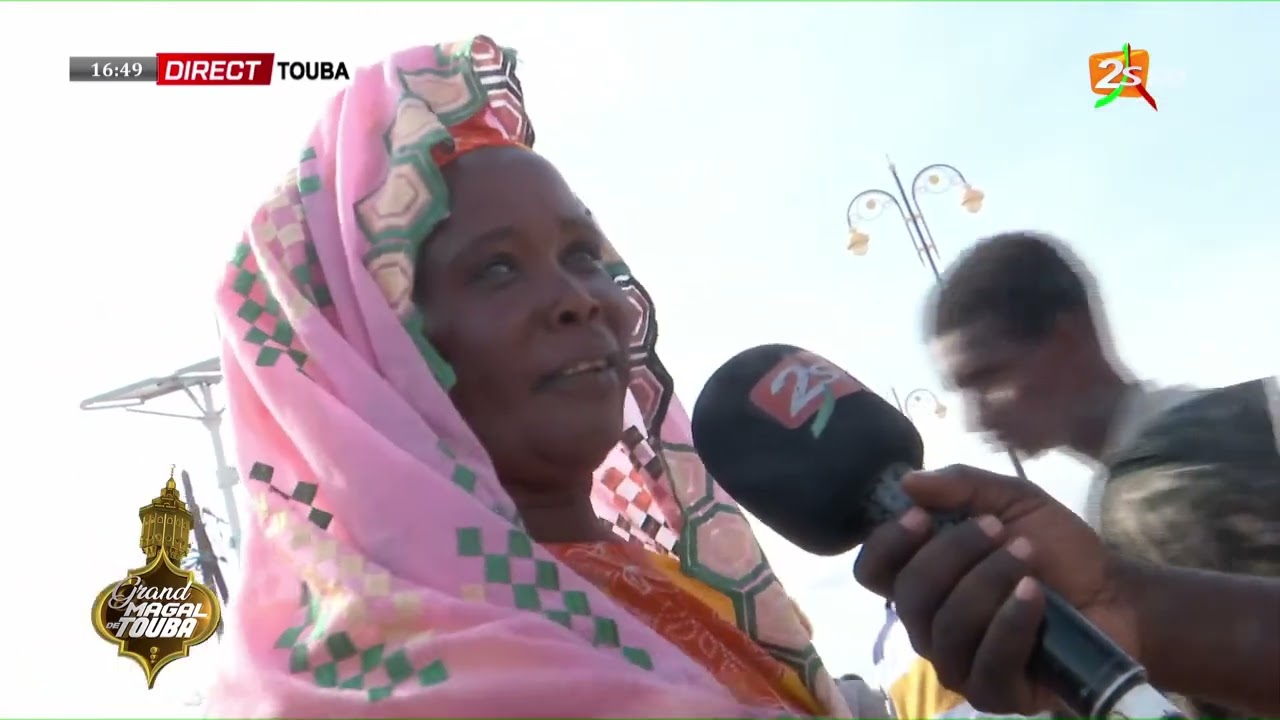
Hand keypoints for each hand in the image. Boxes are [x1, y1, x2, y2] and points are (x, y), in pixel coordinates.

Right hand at [852, 465, 1139, 715]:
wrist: (1116, 595)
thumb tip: (906, 481)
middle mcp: (929, 625)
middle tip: (999, 531)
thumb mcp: (1012, 501)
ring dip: (987, 583)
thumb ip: (961, 486)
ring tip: (1027, 558)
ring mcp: (959, 663)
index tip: (923, 516)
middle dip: (954, 554)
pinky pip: (986, 664)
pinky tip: (1035, 596)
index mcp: (923, 580)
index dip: (888, 544)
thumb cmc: (1057, 549)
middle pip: (909, 595)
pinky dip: (1011, 623)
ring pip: (946, 628)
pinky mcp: (996, 694)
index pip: (872, 572)